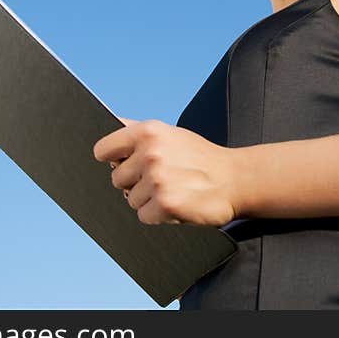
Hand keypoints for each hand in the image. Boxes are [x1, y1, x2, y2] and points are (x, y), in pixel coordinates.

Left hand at [93, 117, 240, 226]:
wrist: (235, 180)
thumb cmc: (200, 157)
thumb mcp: (170, 133)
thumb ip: (138, 130)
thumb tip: (108, 122)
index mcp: (149, 132)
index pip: (103, 150)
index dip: (112, 159)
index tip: (122, 163)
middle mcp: (151, 153)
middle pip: (117, 179)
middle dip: (135, 182)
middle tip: (162, 177)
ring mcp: (157, 180)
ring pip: (130, 199)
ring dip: (149, 199)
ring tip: (173, 189)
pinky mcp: (165, 204)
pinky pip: (144, 216)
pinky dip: (158, 215)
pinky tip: (177, 203)